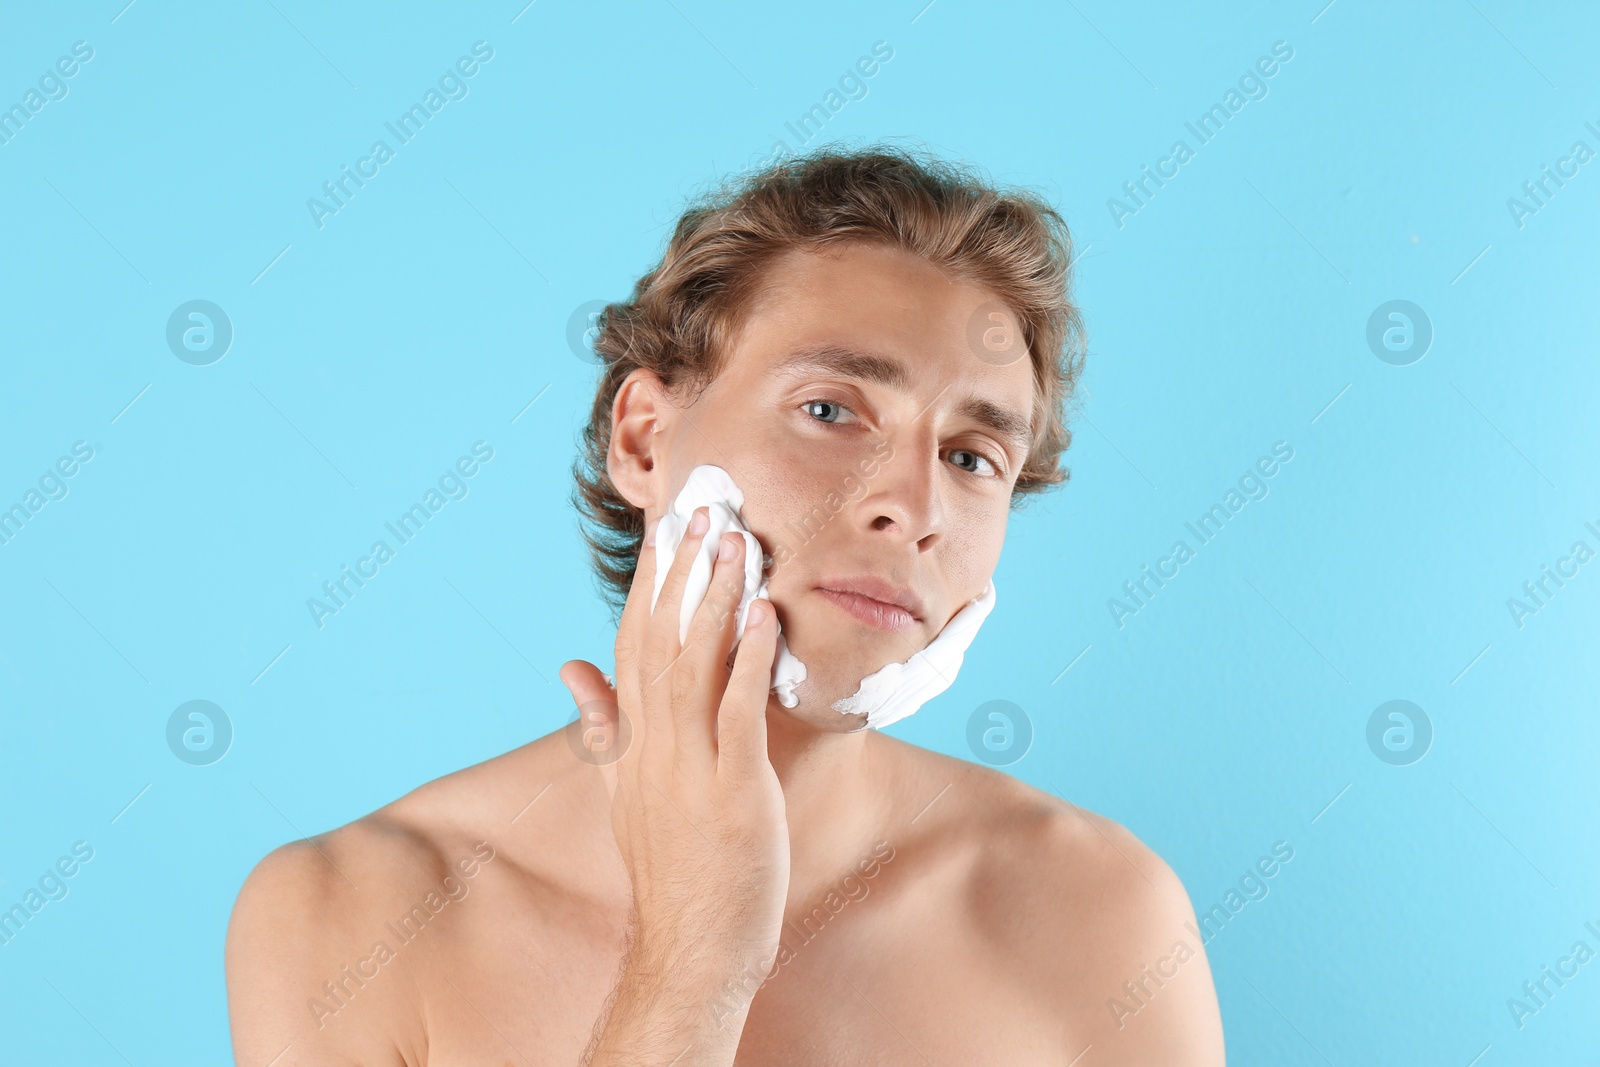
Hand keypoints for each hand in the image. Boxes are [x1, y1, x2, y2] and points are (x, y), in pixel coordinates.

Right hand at [560, 506, 789, 978]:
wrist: (692, 948)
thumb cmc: (671, 868)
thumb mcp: (624, 792)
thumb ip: (602, 725)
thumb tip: (570, 664)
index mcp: (632, 743)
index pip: (632, 646)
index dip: (649, 586)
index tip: (663, 531)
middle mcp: (653, 747)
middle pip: (660, 641)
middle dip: (680, 572)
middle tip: (700, 509)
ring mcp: (690, 768)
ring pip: (695, 664)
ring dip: (714, 597)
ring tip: (733, 539)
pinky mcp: (732, 791)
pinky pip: (738, 713)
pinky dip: (748, 659)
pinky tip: (763, 612)